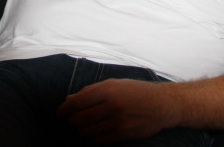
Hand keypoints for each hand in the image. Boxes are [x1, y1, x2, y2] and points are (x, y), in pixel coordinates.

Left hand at [57, 79, 182, 143]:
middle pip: (79, 118)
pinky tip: (96, 132)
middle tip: (73, 119)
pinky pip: (98, 141)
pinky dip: (93, 138)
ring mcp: (117, 121)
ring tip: (86, 125)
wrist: (163, 104)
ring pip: (87, 131)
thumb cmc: (138, 91)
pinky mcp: (123, 134)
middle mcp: (112, 105)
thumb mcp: (116, 84)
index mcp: (108, 89)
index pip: (77, 102)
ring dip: (82, 130)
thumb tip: (69, 100)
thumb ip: (92, 91)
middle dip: (73, 120)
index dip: (64, 109)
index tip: (60, 112)